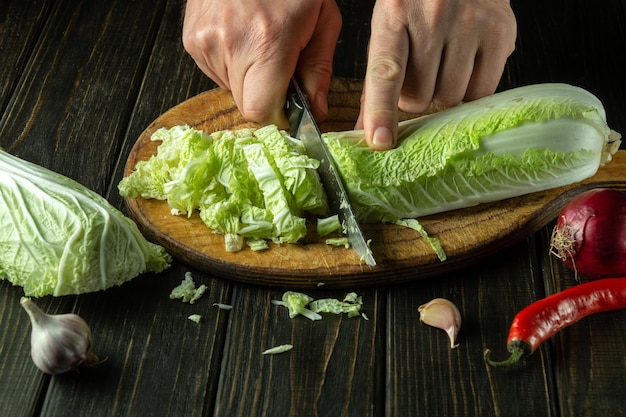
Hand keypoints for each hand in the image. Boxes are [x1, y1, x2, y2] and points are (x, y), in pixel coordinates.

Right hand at [182, 0, 341, 126]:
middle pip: (246, 104)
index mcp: (268, 41)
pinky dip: (231, 64)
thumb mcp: (323, 19)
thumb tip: (316, 110)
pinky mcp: (192, 39)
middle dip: (266, 95)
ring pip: (231, 89)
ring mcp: (205, 41)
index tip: (289, 108)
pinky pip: (216, 72)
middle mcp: (230, 43)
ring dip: (248, 78)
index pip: (260, 111)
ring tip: (259, 43)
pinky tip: (242, 37)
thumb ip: (319, 70)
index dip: (277, 115)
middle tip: (279, 66)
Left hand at [356, 0, 516, 149]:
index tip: (380, 141)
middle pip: (420, 96)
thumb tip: (364, 130)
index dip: (381, 111)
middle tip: (420, 74)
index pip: (386, 72)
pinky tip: (465, 68)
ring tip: (444, 66)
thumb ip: (375, 79)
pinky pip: (481, 91)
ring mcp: (470, 23)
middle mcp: (433, 16)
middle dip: (416, 97)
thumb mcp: (388, 27)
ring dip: (443, 94)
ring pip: (450, 97)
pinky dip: (470, 90)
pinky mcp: (501, 32)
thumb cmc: (419, 2)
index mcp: (395, 13)